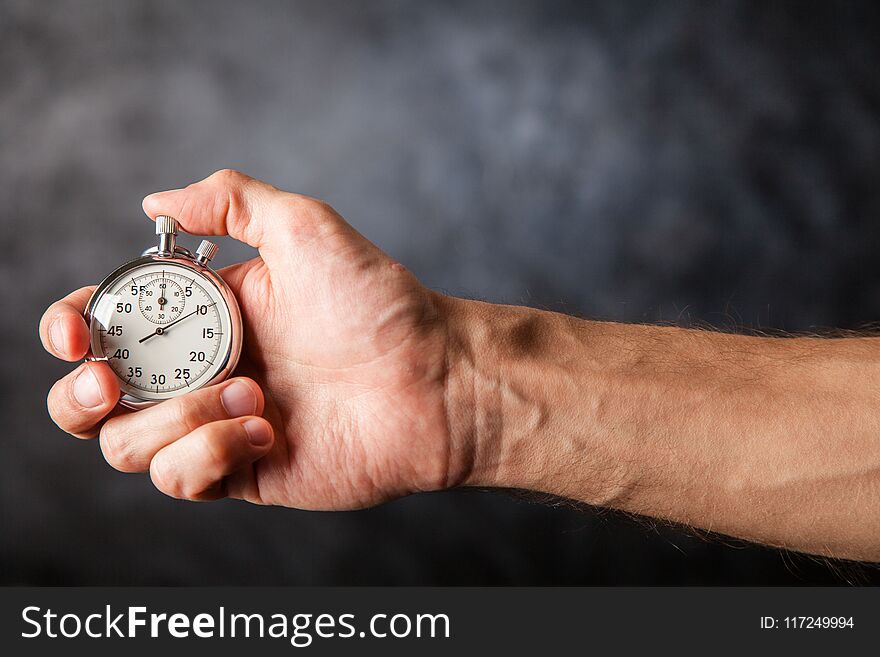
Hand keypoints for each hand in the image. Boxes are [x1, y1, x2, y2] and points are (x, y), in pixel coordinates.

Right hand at [40, 170, 468, 507]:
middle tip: (107, 381)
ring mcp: (217, 425)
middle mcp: (201, 371)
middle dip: (80, 394)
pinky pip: (180, 479)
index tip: (74, 332)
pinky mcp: (241, 471)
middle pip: (92, 399)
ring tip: (253, 395)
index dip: (69, 328)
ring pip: (128, 445)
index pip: (107, 325)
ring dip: (176, 419)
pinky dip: (208, 454)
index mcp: (204, 315)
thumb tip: (153, 203)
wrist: (435, 380)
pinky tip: (266, 430)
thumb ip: (228, 202)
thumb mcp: (303, 227)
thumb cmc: (378, 303)